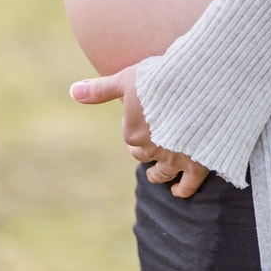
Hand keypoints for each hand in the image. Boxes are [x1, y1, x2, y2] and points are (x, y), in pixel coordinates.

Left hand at [70, 65, 208, 197]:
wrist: (197, 89)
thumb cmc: (159, 80)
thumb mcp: (126, 80)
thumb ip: (100, 89)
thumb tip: (72, 91)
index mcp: (131, 132)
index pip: (130, 135)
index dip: (137, 127)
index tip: (145, 119)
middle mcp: (150, 149)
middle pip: (144, 155)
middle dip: (145, 151)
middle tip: (150, 147)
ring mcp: (174, 158)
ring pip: (162, 172)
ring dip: (158, 174)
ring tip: (156, 176)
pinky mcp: (198, 163)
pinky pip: (188, 184)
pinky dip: (182, 189)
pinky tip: (179, 191)